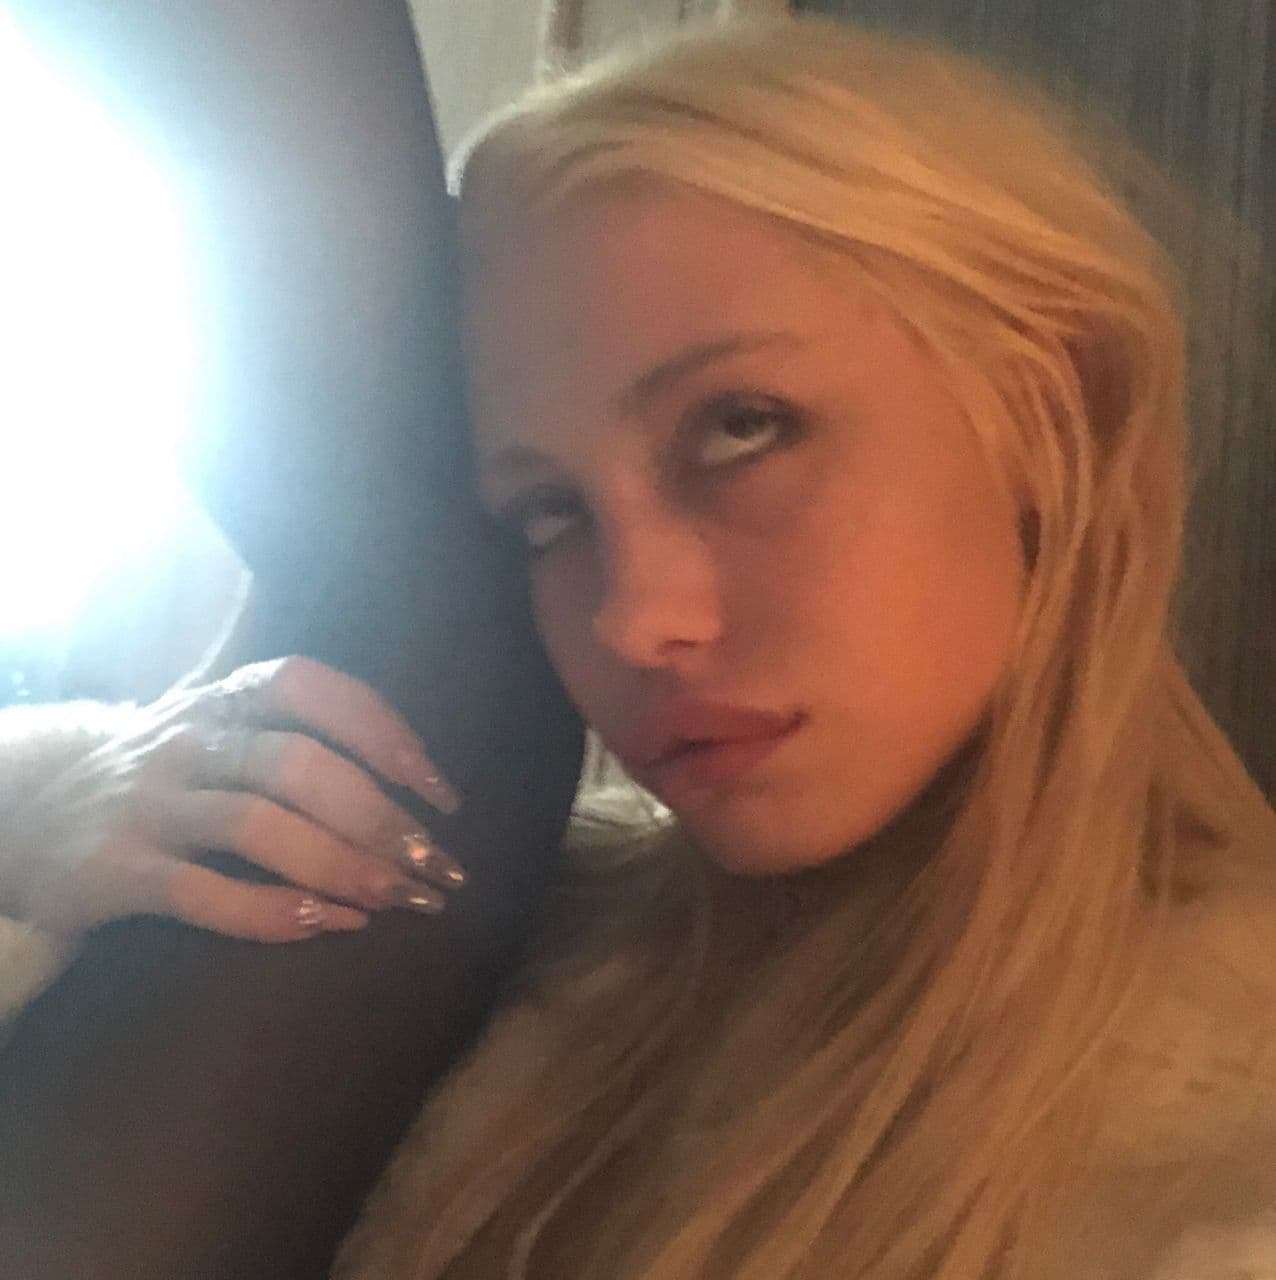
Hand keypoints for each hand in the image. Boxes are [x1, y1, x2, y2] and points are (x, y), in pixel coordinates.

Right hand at [3, 657, 465, 945]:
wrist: (29, 810)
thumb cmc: (168, 776)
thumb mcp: (221, 732)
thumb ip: (299, 736)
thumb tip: (423, 781)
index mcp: (226, 698)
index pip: (314, 689)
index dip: (385, 732)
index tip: (441, 792)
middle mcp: (189, 739)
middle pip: (300, 764)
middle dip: (382, 818)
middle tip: (438, 868)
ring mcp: (149, 802)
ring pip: (258, 825)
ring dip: (344, 866)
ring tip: (401, 901)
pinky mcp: (114, 869)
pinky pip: (204, 893)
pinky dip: (275, 913)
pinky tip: (331, 925)